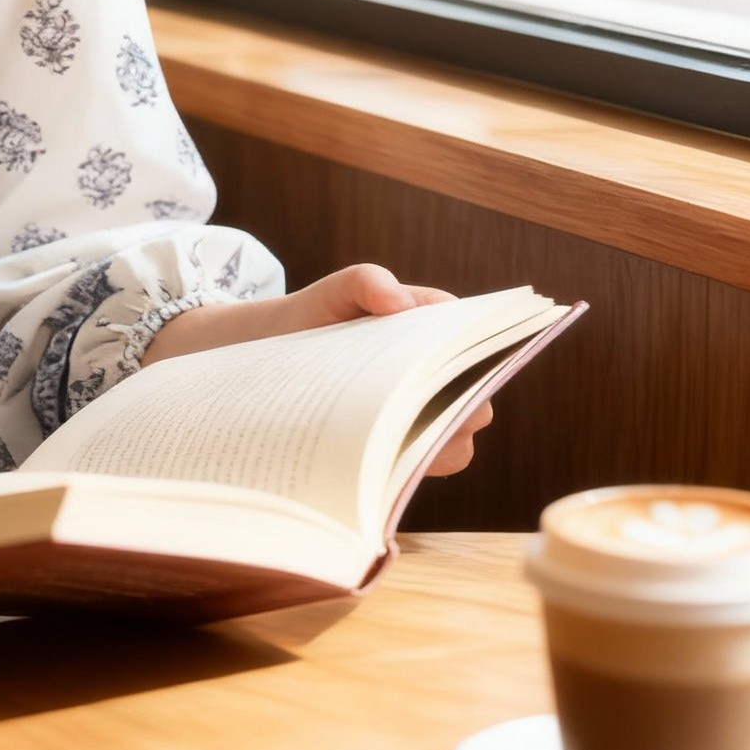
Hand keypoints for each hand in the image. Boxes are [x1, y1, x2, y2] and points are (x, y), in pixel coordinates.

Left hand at [141, 262, 491, 476]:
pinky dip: (404, 467)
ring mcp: (422, 417)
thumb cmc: (313, 316)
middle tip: (422, 411)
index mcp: (436, 330)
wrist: (270, 357)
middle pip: (476, 402)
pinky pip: (418, 465)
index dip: (478, 357)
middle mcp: (441, 378)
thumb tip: (397, 300)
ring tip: (394, 440)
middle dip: (460, 410)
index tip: (456, 370)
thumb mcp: (333, 292)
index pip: (478, 343)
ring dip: (433, 446)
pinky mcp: (397, 448)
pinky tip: (374, 463)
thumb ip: (364, 282)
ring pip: (454, 443)